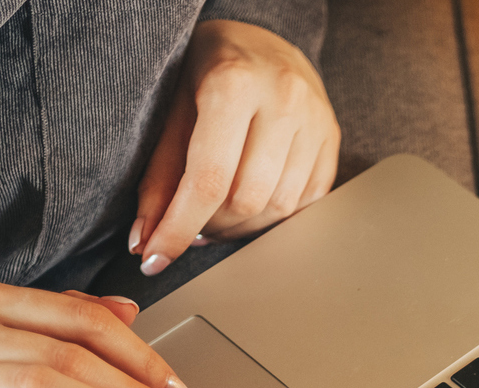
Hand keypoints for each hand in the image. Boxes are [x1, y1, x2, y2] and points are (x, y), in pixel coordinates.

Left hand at [129, 20, 340, 274]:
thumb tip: (145, 241)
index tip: (156, 257)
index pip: (207, 180)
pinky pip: (305, 203)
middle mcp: (284, 100)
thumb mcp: (174, 110)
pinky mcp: (334, 138)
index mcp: (235, 83)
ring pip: (278, 208)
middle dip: (212, 227)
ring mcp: (316, 120)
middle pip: (246, 201)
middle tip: (191, 224)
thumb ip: (160, 177)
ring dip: (241, 226)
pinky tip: (250, 203)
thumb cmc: (210, 69)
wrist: (263, 39)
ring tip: (218, 214)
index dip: (178, 229)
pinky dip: (272, 216)